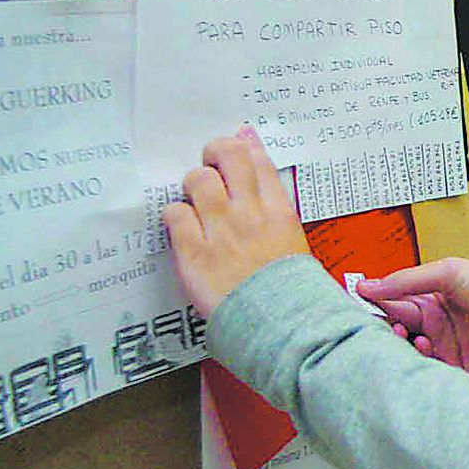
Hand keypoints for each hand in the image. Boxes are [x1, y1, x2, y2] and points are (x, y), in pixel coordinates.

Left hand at [162, 127, 311, 318]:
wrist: (281, 323)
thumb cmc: (289, 287)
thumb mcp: (293, 240)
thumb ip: (275, 206)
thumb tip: (265, 180)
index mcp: (279, 212)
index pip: (258, 161)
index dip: (241, 146)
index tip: (234, 145)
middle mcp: (249, 214)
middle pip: (227, 157)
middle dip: (214, 153)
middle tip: (209, 167)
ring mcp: (221, 231)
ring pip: (197, 180)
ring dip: (193, 186)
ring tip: (195, 202)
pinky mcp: (195, 252)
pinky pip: (175, 214)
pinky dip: (175, 216)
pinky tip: (183, 227)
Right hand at [358, 258, 468, 376]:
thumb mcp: (448, 272)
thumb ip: (406, 280)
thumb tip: (367, 285)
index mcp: (432, 297)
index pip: (395, 301)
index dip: (376, 303)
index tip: (357, 305)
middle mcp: (436, 321)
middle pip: (398, 326)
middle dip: (386, 326)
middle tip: (385, 324)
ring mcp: (445, 343)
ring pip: (409, 349)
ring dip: (401, 342)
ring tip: (402, 334)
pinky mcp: (456, 365)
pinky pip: (429, 367)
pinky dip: (420, 359)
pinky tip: (424, 346)